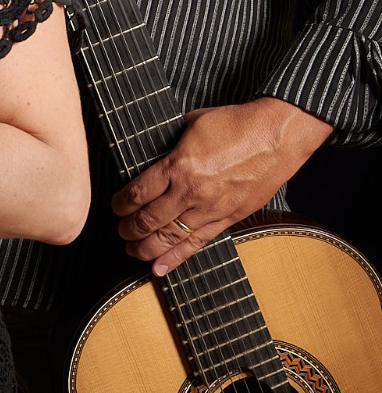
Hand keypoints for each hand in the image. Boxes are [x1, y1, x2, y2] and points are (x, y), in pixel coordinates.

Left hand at [110, 97, 331, 275]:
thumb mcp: (193, 123)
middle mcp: (191, 192)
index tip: (115, 206)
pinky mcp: (229, 218)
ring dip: (146, 247)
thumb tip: (154, 151)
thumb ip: (170, 142)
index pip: (138, 192)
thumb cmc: (236, 124)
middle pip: (149, 219)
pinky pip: (198, 244)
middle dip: (129, 229)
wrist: (276, 136)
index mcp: (178, 165)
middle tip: (121, 231)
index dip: (121, 203)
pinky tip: (160, 268)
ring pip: (170, 237)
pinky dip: (176, 259)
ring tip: (132, 251)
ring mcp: (211, 209)